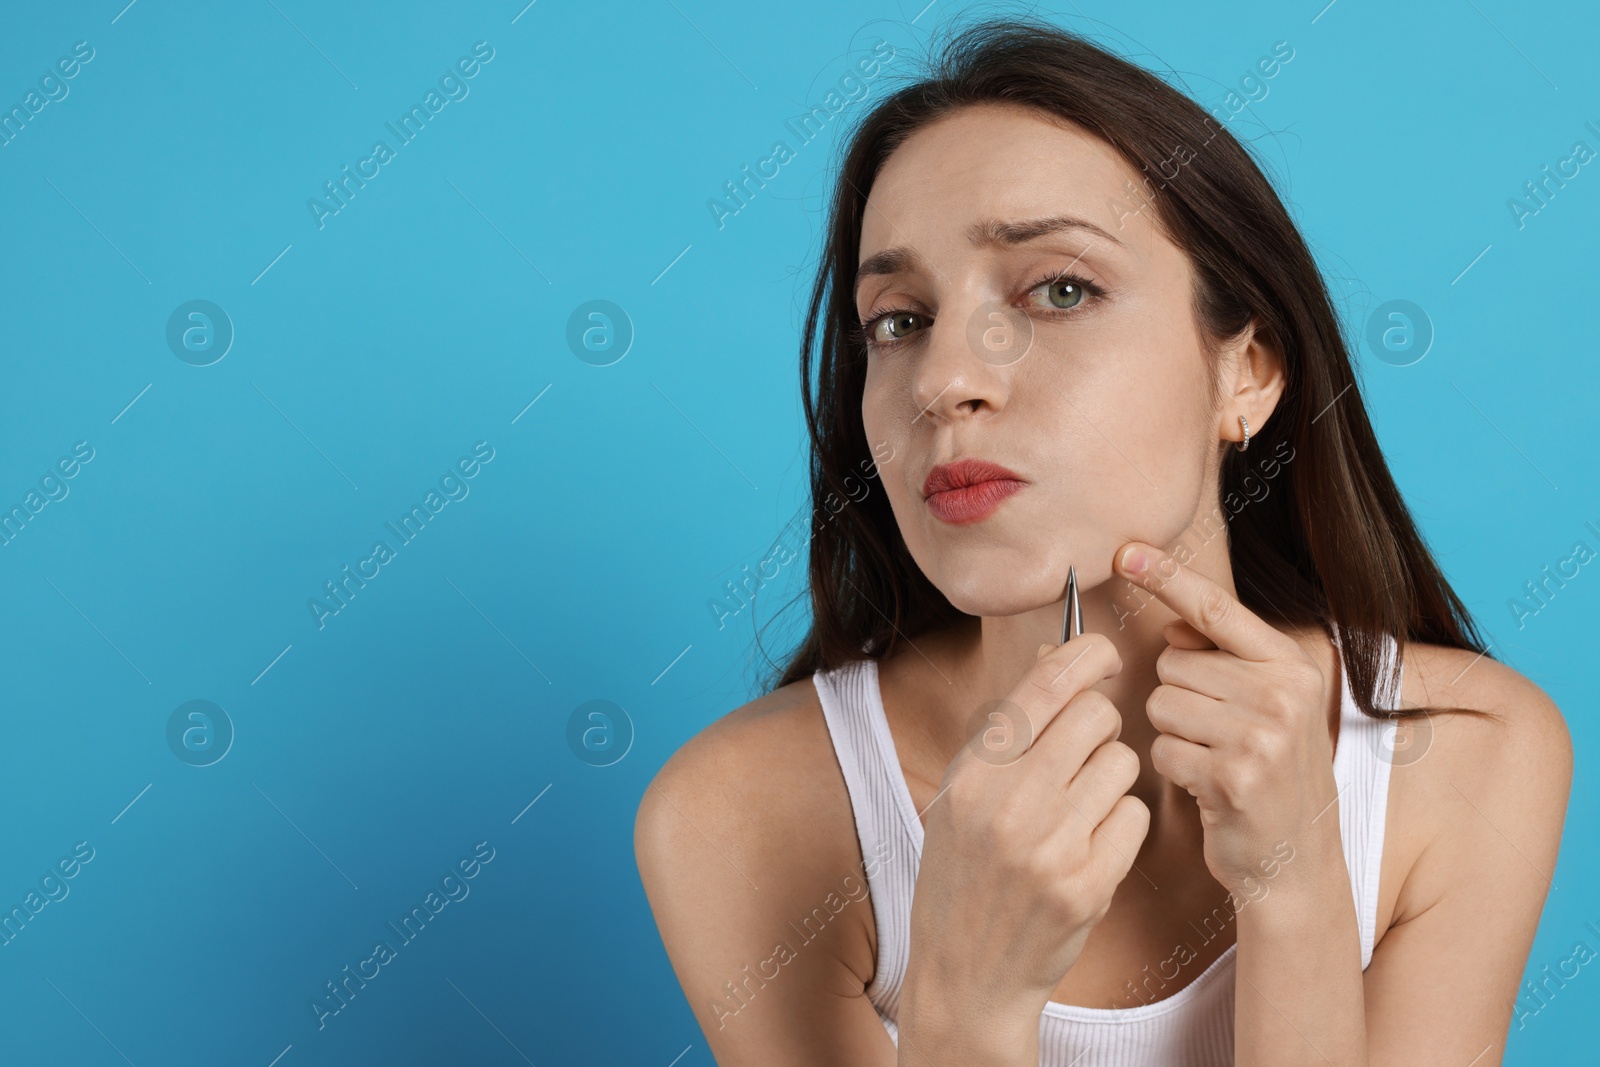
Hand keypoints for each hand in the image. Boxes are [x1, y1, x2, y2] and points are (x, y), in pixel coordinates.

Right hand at [901, 632, 1150, 1038]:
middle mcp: (1009, 804)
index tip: (1102, 657)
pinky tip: (1090, 846)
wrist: (965, 973)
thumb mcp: (962, 793)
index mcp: (973, 773)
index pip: (1047, 682)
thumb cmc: (964, 873)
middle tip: (1082, 752)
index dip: (1087, 655)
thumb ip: (1009, 727)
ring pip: (1123, 764)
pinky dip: (1120, 825)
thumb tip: (1059, 652)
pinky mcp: (1089, 886)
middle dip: (1099, 725)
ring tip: (1078, 809)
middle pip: (1097, 715)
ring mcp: (1051, 848)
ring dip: (1110, 778)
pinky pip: (1134, 817)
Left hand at [1113, 540, 1334, 899]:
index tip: (1124, 549)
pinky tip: (1209, 787)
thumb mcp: (1267, 707)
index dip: (1166, 576)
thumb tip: (1171, 626)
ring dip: (1175, 734)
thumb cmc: (1270, 776)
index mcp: (1290, 664)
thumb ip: (1225, 660)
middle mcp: (1282, 692)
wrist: (1298, 862)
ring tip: (1215, 760)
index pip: (1216, 607)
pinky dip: (1174, 769)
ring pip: (1162, 703)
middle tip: (1219, 735)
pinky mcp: (1233, 775)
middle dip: (1179, 696)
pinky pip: (1162, 749)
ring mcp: (1261, 734)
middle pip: (1173, 662)